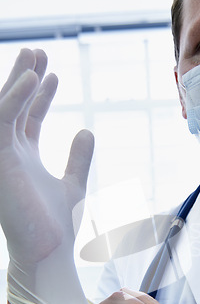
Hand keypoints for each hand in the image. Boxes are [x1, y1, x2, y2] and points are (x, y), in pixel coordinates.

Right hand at [0, 48, 93, 265]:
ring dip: (18, 80)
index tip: (54, 75)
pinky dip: (15, 97)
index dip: (40, 96)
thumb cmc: (58, 224)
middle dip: (24, 79)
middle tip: (39, 53)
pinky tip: (33, 78)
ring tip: (36, 56)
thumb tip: (87, 130)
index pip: (28, 118)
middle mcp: (10, 154)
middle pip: (14, 107)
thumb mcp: (73, 182)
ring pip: (3, 109)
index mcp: (24, 159)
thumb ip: (78, 158)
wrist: (50, 250)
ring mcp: (1, 157)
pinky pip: (2, 120)